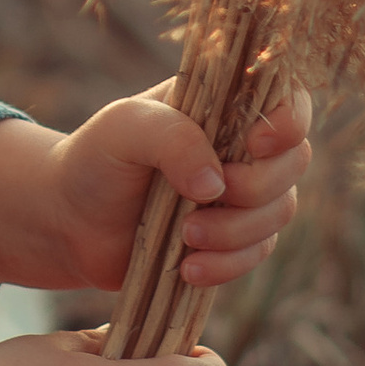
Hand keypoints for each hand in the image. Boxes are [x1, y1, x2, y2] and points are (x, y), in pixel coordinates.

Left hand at [0, 89, 313, 294]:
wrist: (69, 221)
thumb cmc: (94, 160)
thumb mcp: (123, 129)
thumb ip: (171, 138)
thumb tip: (215, 185)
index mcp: (221, 102)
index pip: (286, 96)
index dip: (288, 121)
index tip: (256, 145)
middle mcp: (241, 144)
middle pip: (295, 161)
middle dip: (255, 188)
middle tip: (199, 200)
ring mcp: (242, 193)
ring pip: (281, 211)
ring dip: (238, 232)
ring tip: (185, 239)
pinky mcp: (233, 238)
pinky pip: (258, 253)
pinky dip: (228, 264)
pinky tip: (189, 269)